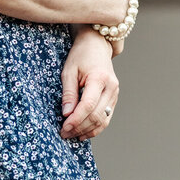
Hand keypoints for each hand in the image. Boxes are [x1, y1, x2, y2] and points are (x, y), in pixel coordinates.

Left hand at [59, 27, 119, 141]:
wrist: (96, 45)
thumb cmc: (81, 55)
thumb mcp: (69, 70)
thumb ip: (68, 93)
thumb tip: (66, 114)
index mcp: (99, 78)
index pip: (88, 105)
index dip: (76, 119)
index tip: (64, 127)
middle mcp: (111, 87)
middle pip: (96, 115)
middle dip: (79, 127)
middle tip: (64, 133)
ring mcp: (115, 93)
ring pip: (103, 120)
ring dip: (87, 130)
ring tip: (72, 135)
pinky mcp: (114, 98)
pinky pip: (106, 117)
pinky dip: (95, 127)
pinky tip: (83, 133)